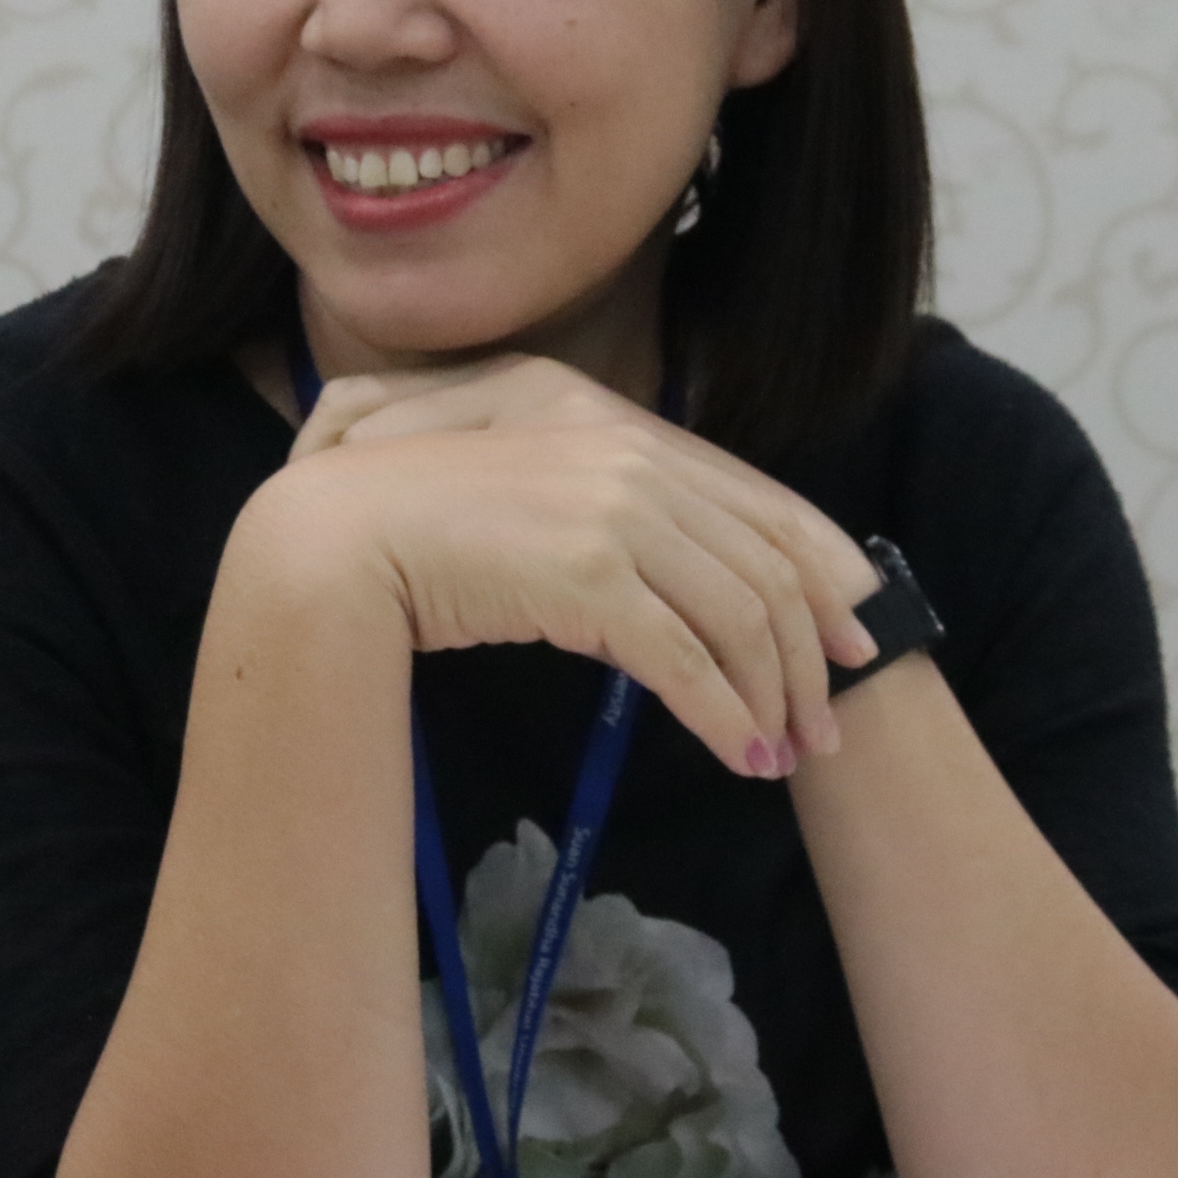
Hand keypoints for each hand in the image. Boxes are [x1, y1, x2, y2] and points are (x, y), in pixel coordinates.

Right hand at [257, 354, 880, 776]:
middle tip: (822, 724)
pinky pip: (684, 658)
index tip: (852, 628)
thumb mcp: (506, 486)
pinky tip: (737, 756)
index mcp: (606, 419)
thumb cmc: (393, 517)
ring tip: (781, 757)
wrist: (324, 539)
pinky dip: (723, 714)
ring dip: (771, 696)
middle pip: (761, 561)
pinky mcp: (588, 574)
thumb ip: (578, 499)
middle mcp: (623, 452)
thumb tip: (641, 559)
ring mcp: (609, 507)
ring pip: (736, 614)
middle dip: (807, 652)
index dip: (819, 563)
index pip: (751, 493)